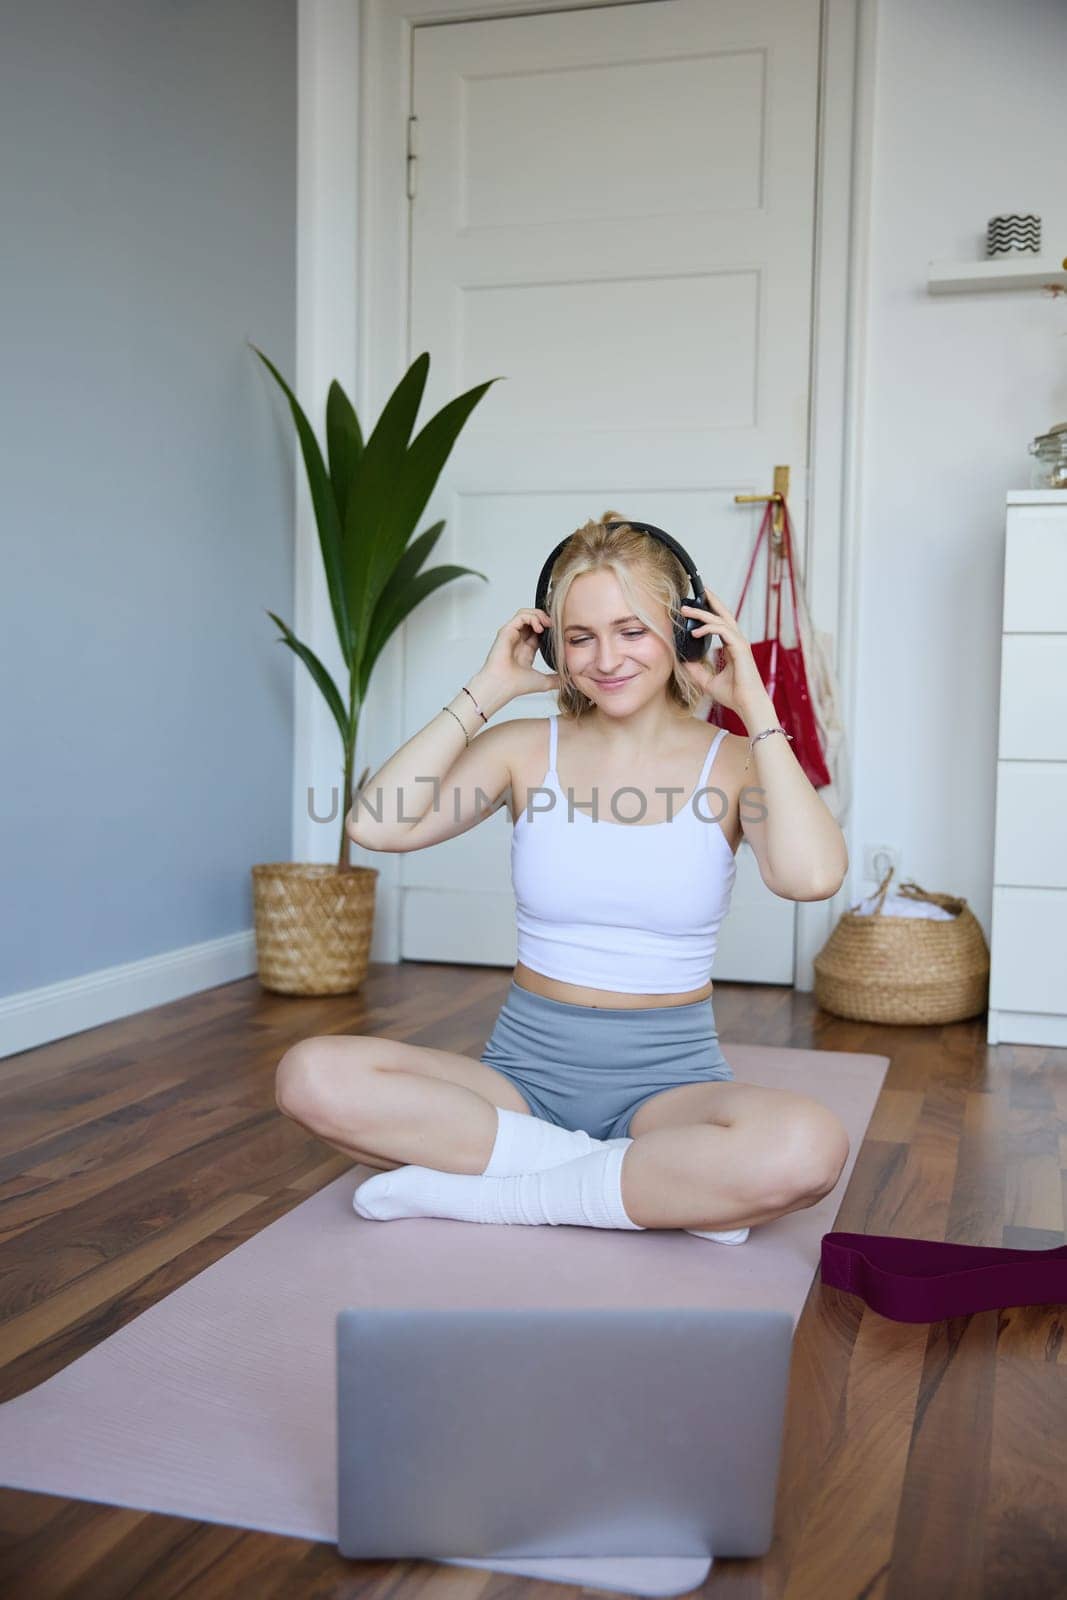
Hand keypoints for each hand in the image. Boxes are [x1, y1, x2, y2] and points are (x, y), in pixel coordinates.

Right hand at [477, 607, 560, 700]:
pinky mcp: (506, 631)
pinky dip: (532, 617)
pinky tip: (539, 627)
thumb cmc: (515, 685)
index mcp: (526, 650)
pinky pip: (521, 616)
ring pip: (526, 614)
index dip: (549, 628)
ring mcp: (512, 634)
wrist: (503, 686)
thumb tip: (568, 681)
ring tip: (548, 623)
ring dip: (539, 615)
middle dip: (545, 618)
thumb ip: (556, 680)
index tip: (559, 632)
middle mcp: (518, 640)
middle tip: (555, 625)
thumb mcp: (543, 682)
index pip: (538, 631)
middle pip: (532, 619)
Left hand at [678, 588, 765, 715]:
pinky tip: (694, 631)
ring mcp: (740, 643)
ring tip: (685, 609)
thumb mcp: (708, 681)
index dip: (710, 611)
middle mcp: (737, 641)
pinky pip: (723, 630)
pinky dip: (708, 628)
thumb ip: (697, 670)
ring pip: (721, 619)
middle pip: (724, 614)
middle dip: (710, 600)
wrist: (747, 705)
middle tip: (697, 590)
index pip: (720, 623)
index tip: (696, 605)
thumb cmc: (733, 695)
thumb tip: (683, 662)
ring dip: (702, 612)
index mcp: (732, 646)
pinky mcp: (740, 647)